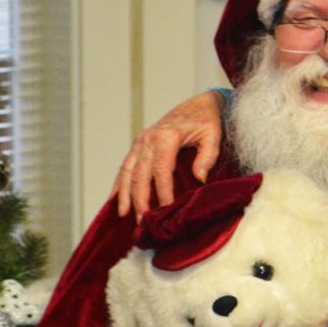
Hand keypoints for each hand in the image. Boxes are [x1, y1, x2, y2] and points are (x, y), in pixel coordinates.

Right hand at [113, 92, 225, 219]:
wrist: (198, 104)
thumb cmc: (207, 120)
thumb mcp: (213, 135)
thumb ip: (208, 156)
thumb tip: (199, 178)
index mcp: (167, 137)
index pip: (161, 171)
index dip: (163, 193)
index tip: (166, 211)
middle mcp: (148, 139)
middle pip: (139, 174)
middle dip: (140, 200)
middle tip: (142, 222)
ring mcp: (140, 142)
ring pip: (126, 171)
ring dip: (124, 194)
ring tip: (124, 215)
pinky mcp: (138, 146)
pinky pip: (125, 167)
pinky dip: (118, 184)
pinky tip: (114, 201)